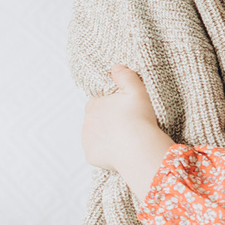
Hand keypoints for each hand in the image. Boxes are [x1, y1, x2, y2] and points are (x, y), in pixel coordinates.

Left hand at [82, 66, 178, 203]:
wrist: (138, 147)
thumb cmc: (138, 119)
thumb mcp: (136, 91)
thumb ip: (125, 76)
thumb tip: (116, 67)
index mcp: (95, 104)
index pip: (98, 102)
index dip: (111, 106)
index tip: (124, 110)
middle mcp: (86, 122)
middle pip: (95, 119)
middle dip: (106, 121)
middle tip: (126, 124)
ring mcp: (87, 140)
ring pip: (95, 136)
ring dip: (105, 136)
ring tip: (124, 138)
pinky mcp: (91, 156)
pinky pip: (97, 153)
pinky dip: (106, 153)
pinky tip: (120, 151)